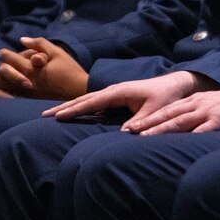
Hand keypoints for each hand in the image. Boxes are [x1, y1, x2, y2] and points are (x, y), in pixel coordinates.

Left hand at [0, 37, 87, 99]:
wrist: (79, 92)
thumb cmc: (69, 70)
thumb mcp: (57, 52)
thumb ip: (39, 43)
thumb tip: (22, 39)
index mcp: (31, 68)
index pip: (8, 58)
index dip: (4, 53)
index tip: (4, 53)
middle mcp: (25, 81)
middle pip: (0, 74)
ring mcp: (24, 94)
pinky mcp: (26, 102)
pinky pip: (4, 100)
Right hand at [42, 71, 203, 129]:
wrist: (176, 85)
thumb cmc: (165, 97)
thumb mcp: (154, 111)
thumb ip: (140, 122)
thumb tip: (124, 134)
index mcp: (119, 91)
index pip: (92, 101)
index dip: (74, 109)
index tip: (57, 117)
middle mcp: (113, 90)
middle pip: (84, 99)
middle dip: (64, 107)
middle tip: (44, 116)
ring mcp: (114, 94)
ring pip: (88, 100)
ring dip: (71, 107)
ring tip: (52, 115)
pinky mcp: (117, 98)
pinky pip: (95, 104)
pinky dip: (82, 108)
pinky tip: (74, 115)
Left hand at [130, 86, 219, 134]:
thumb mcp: (211, 107)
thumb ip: (197, 116)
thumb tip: (182, 130)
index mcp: (195, 101)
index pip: (168, 109)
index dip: (150, 118)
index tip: (133, 126)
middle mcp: (198, 104)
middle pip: (169, 114)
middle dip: (149, 122)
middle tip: (130, 131)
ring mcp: (208, 111)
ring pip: (180, 121)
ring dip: (161, 129)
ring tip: (145, 137)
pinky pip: (202, 129)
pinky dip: (189, 136)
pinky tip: (178, 143)